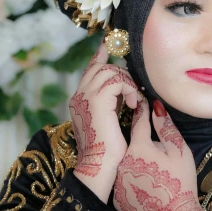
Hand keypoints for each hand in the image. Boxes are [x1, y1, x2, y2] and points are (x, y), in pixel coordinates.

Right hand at [69, 42, 139, 202]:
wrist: (99, 167)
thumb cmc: (107, 152)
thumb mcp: (108, 123)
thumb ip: (110, 105)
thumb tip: (124, 93)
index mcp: (79, 101)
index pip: (90, 70)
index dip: (100, 56)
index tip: (108, 44)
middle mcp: (79, 96)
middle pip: (101, 67)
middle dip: (121, 73)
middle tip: (132, 91)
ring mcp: (85, 96)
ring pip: (110, 71)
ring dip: (126, 83)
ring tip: (132, 101)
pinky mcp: (97, 100)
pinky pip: (117, 81)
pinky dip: (128, 90)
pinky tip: (132, 105)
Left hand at [113, 99, 203, 210]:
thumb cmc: (181, 183)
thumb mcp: (179, 152)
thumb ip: (166, 128)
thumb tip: (156, 107)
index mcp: (139, 147)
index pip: (138, 122)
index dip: (142, 112)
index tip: (143, 103)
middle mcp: (123, 162)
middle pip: (134, 147)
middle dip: (145, 148)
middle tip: (161, 160)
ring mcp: (118, 181)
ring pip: (129, 165)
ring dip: (139, 166)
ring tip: (157, 179)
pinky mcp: (117, 198)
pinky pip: (126, 183)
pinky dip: (135, 183)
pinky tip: (149, 192)